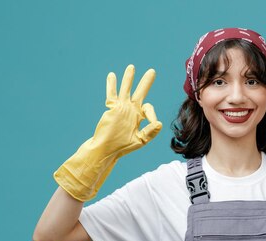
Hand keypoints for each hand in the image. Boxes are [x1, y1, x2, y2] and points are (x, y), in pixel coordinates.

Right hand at [54, 65, 161, 201]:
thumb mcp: (140, 140)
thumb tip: (159, 123)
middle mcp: (131, 110)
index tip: (153, 122)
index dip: (152, 113)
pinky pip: (112, 94)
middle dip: (146, 82)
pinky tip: (112, 75)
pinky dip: (112, 85)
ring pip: (126, 89)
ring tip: (132, 67)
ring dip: (129, 78)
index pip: (148, 108)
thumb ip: (150, 132)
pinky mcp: (112, 107)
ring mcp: (121, 107)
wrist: (106, 149)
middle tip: (152, 71)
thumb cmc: (123, 147)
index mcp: (139, 117)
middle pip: (140, 92)